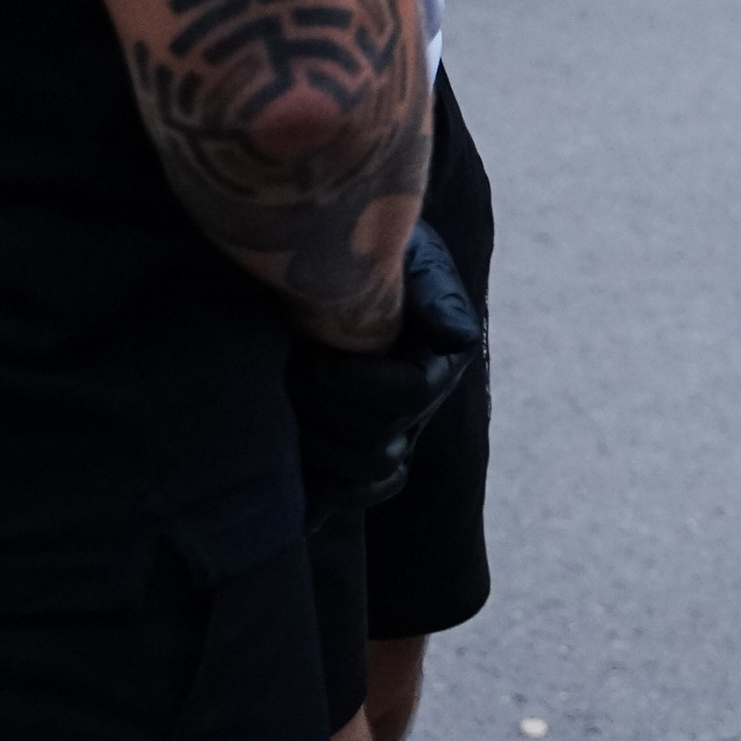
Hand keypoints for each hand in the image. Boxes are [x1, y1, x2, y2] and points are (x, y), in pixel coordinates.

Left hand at [290, 220, 479, 500]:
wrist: (325, 258)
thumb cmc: (364, 247)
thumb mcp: (404, 252)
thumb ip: (431, 292)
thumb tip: (456, 337)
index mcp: (438, 356)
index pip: (409, 397)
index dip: (357, 384)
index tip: (314, 353)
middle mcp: (421, 402)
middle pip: (381, 442)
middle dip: (326, 410)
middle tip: (290, 370)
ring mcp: (393, 431)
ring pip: (366, 472)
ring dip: (317, 443)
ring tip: (284, 398)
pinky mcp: (358, 453)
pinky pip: (354, 494)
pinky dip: (325, 485)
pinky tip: (290, 458)